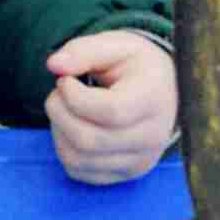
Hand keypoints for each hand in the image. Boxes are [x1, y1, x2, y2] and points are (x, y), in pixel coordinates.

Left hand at [44, 32, 177, 184]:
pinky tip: (72, 125)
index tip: (65, 79)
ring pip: (78, 158)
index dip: (74, 96)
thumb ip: (83, 50)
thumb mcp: (115, 45)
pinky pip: (78, 170)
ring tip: (65, 107)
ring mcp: (139, 160)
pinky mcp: (125, 174)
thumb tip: (54, 65)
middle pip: (88, 139)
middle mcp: (152, 137)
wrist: (165, 91)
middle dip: (58, 111)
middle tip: (59, 91)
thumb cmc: (136, 66)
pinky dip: (63, 147)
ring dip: (58, 129)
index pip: (109, 112)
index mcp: (153, 99)